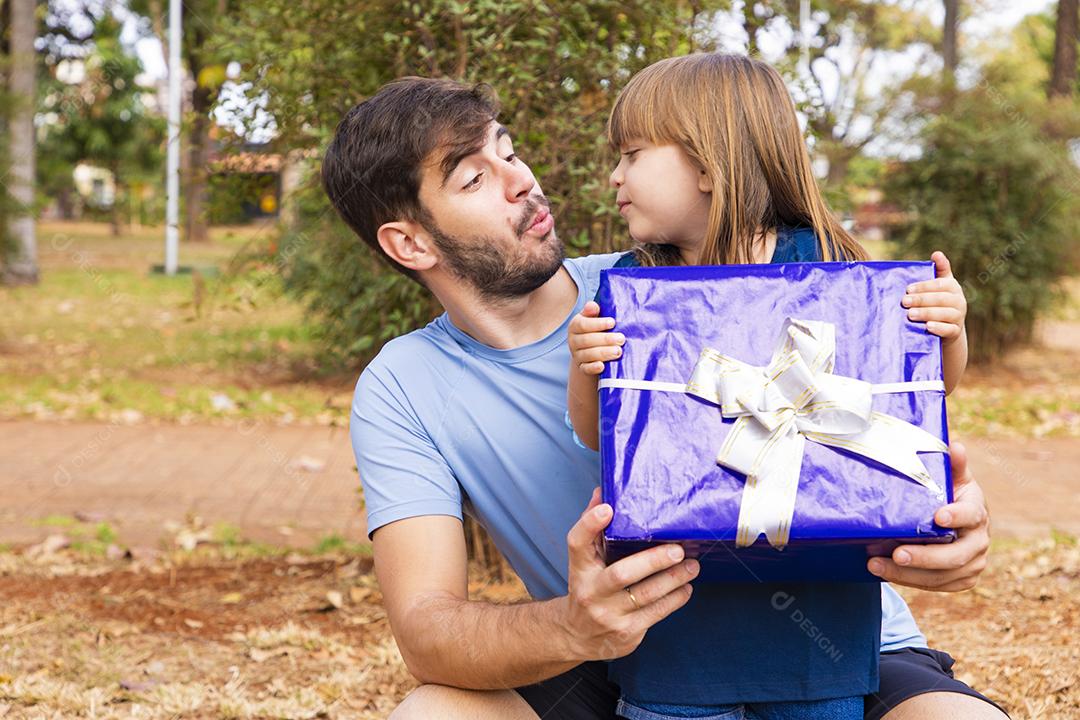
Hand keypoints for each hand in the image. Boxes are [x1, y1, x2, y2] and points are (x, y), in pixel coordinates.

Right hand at [559, 488, 697, 660]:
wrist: (577, 635)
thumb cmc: (588, 587)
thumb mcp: (585, 561)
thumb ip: (593, 529)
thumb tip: (602, 494)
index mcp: (579, 569)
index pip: (578, 543)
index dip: (590, 525)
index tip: (608, 509)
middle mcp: (591, 592)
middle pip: (621, 574)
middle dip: (653, 560)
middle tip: (677, 549)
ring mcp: (608, 615)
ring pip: (645, 595)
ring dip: (673, 579)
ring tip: (692, 566)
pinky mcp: (626, 632)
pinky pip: (656, 613)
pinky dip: (675, 599)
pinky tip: (686, 587)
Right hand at [568, 301, 624, 374]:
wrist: (592, 352)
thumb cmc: (597, 330)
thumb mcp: (594, 319)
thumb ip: (593, 312)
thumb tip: (593, 305)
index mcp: (575, 326)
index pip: (583, 324)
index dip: (598, 324)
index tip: (613, 322)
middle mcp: (573, 341)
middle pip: (586, 340)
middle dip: (605, 339)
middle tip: (621, 339)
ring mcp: (576, 355)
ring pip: (587, 354)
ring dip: (603, 353)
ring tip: (618, 351)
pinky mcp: (582, 368)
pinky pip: (585, 369)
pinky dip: (593, 368)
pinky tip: (602, 366)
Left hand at [868, 441, 989, 590]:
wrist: (955, 523)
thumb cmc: (948, 494)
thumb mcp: (951, 477)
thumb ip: (951, 463)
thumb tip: (953, 444)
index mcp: (977, 511)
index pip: (970, 514)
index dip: (956, 516)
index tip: (938, 517)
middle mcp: (980, 540)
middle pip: (956, 554)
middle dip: (925, 556)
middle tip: (896, 553)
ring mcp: (973, 562)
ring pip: (944, 575)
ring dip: (909, 573)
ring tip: (876, 565)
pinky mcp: (963, 579)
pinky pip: (938, 585)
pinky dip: (911, 581)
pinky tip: (886, 574)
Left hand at [902, 251, 966, 345]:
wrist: (946, 330)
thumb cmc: (937, 303)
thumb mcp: (939, 287)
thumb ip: (938, 270)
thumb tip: (937, 253)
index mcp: (953, 288)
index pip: (940, 284)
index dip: (924, 286)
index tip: (908, 289)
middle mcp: (959, 301)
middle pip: (940, 299)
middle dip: (921, 300)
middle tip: (904, 302)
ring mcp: (959, 317)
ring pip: (944, 314)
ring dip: (926, 313)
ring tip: (910, 315)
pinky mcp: (956, 332)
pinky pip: (948, 329)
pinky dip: (938, 328)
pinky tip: (927, 327)